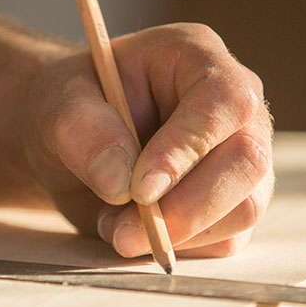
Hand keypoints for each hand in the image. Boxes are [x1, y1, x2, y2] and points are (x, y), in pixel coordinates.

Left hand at [23, 23, 273, 258]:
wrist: (71, 143)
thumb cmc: (71, 107)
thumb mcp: (58, 104)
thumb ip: (83, 130)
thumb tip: (119, 183)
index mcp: (197, 58)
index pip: (225, 99)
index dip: (188, 147)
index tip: (141, 189)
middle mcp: (233, 108)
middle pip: (248, 161)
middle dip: (188, 207)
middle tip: (125, 231)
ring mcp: (240, 158)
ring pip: (244, 208)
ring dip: (178, 234)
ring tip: (115, 227)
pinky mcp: (233, 204)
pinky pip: (226, 239)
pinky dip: (178, 247)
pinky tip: (134, 232)